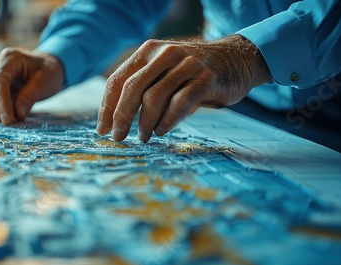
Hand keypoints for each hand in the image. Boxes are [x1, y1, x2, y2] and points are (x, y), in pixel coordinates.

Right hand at [0, 48, 63, 124]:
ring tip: (8, 122)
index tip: (7, 120)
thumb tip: (18, 114)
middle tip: (7, 125)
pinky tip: (3, 118)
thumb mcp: (45, 82)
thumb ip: (29, 97)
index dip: (1, 102)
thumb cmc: (48, 71)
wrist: (46, 66)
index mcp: (10, 58)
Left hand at [96, 35, 271, 141]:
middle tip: (118, 137)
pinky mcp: (206, 79)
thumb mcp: (163, 70)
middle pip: (132, 88)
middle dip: (121, 116)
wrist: (236, 58)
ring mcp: (187, 64)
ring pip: (154, 97)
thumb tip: (114, 119)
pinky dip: (167, 121)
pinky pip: (180, 103)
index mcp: (148, 51)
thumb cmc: (191, 71)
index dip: (107, 107)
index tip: (103, 129)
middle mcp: (165, 54)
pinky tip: (161, 131)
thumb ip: (142, 86)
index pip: (118, 80)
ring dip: (144, 123)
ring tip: (143, 137)